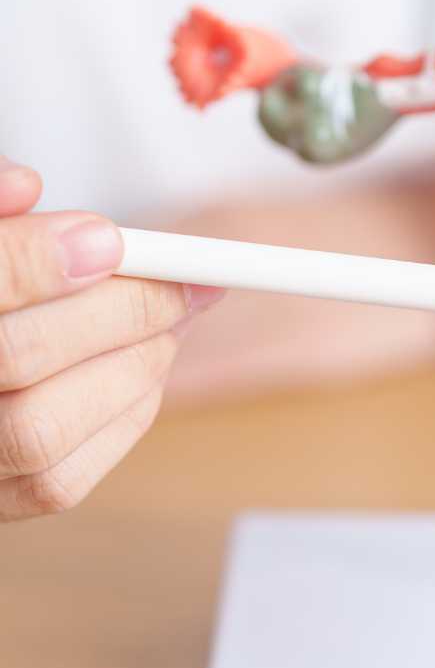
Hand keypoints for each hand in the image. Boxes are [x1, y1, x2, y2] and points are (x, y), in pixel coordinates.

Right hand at [0, 159, 222, 520]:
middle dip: (119, 311)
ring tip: (170, 320)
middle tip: (186, 280)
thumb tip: (27, 185)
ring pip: (41, 429)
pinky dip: (122, 419)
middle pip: (15, 356)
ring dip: (131, 365)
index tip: (110, 238)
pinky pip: (59, 481)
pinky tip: (144, 369)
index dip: (39, 260)